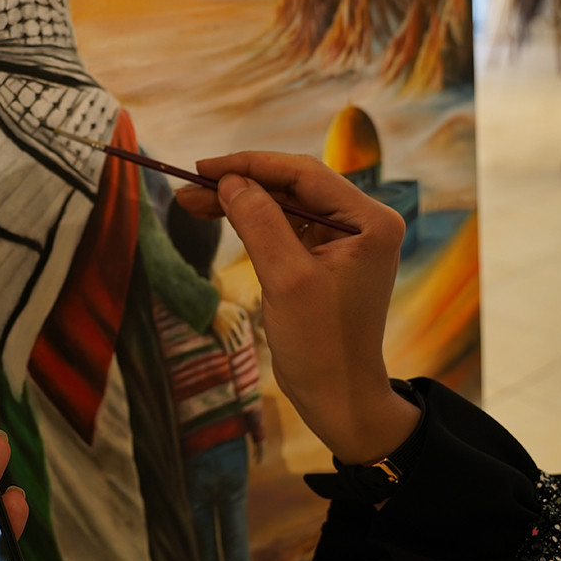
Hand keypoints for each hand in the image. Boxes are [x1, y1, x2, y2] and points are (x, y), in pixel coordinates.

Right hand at [176, 152, 418, 465]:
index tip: (204, 168)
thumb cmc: (321, 343)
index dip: (251, 165)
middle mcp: (362, 222)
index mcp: (369, 220)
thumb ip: (260, 222)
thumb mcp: (286, 279)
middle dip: (241, 183)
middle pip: (292, 185)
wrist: (337, 395)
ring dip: (240, 201)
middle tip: (191, 186)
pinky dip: (251, 222)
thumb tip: (229, 181)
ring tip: (191, 202)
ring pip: (283, 204)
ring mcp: (344, 240)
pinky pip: (284, 227)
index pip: (304, 174)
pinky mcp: (323, 258)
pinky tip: (218, 216)